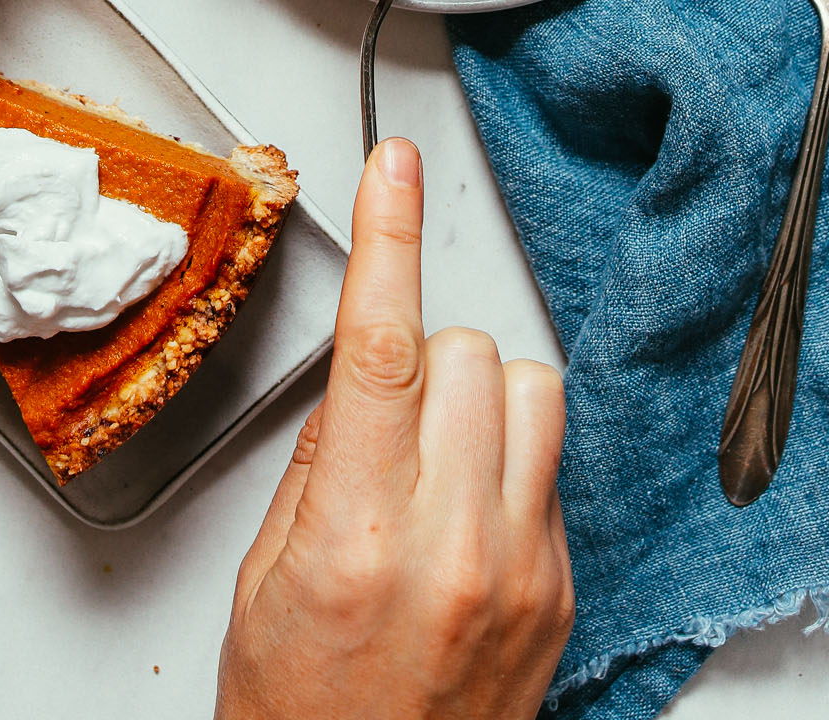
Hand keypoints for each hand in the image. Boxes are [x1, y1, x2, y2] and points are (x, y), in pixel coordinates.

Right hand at [216, 139, 572, 719]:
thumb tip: (362, 378)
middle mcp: (454, 545)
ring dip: (478, 396)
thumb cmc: (302, 715)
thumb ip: (319, 462)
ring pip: (531, 389)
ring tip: (434, 459)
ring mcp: (522, 569)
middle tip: (385, 422)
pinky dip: (506, 463)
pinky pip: (551, 464)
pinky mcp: (562, 590)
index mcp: (359, 536)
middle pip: (468, 351)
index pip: (382, 346)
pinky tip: (462, 523)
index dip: (391, 236)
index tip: (394, 164)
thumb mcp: (265, 580)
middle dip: (422, 356)